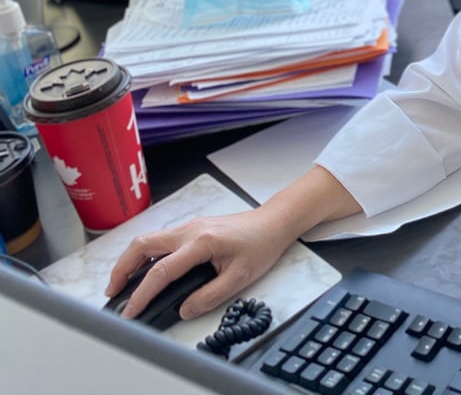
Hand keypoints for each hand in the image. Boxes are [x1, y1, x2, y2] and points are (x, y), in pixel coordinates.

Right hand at [105, 205, 295, 320]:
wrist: (273, 222)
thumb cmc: (261, 245)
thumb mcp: (240, 277)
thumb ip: (210, 296)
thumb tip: (184, 309)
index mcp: (201, 242)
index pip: (161, 271)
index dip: (141, 294)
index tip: (130, 311)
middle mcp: (190, 230)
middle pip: (142, 245)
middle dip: (121, 270)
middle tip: (113, 294)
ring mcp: (189, 226)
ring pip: (148, 240)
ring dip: (131, 261)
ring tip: (122, 285)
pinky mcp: (191, 227)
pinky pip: (160, 239)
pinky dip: (145, 255)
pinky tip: (144, 270)